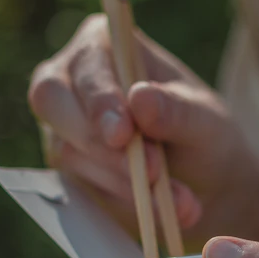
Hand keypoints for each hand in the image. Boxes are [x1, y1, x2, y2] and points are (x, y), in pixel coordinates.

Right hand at [27, 14, 258, 243]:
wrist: (205, 183)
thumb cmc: (204, 134)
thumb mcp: (206, 121)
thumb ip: (176, 110)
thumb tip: (139, 99)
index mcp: (103, 45)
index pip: (84, 66)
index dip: (98, 100)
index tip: (122, 134)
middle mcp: (71, 80)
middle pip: (52, 102)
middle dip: (100, 143)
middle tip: (150, 172)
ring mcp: (63, 126)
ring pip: (70, 151)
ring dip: (126, 181)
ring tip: (180, 200)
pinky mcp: (67, 168)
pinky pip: (79, 185)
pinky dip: (122, 201)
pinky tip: (160, 212)